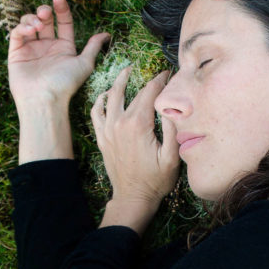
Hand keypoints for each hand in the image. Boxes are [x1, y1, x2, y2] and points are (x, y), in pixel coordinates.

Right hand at [7, 0, 110, 109]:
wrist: (44, 99)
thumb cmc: (65, 83)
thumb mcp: (84, 63)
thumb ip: (93, 47)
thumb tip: (106, 34)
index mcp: (64, 48)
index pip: (63, 22)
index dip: (62, 9)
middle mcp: (47, 47)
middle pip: (44, 20)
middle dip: (44, 12)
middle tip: (46, 13)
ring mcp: (31, 49)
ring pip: (29, 23)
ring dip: (32, 19)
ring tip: (38, 25)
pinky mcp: (16, 53)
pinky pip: (16, 34)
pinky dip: (22, 27)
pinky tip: (30, 31)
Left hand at [91, 66, 179, 207]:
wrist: (133, 198)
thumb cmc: (156, 180)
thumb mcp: (172, 157)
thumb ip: (172, 129)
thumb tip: (172, 105)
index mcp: (138, 124)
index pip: (149, 92)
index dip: (160, 80)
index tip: (168, 73)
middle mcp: (120, 123)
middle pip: (131, 92)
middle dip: (143, 79)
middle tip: (152, 71)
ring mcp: (108, 130)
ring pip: (111, 96)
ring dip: (118, 81)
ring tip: (126, 71)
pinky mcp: (102, 137)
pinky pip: (96, 112)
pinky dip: (100, 100)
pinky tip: (106, 94)